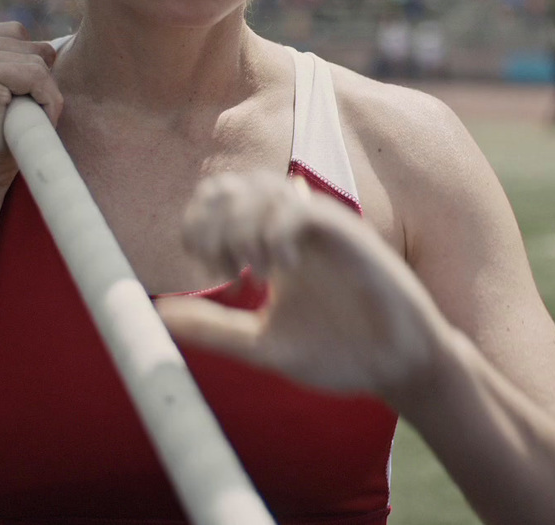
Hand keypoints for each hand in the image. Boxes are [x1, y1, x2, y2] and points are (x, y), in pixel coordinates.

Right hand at [0, 23, 60, 191]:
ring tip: (18, 121)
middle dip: (36, 79)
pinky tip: (25, 124)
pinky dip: (46, 100)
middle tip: (16, 116)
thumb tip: (51, 45)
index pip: (13, 33)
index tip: (9, 103)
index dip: (27, 67)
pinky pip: (35, 74)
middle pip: (24, 40)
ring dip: (42, 92)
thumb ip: (6, 60)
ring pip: (34, 57)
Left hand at [156, 172, 451, 401]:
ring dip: (244, 229)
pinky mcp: (350, 235)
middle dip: (213, 224)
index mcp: (268, 244)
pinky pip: (302, 209)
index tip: (210, 270)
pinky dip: (279, 233)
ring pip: (263, 189)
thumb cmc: (338, 353)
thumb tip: (159, 314)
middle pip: (231, 186)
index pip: (217, 202)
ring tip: (257, 273)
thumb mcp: (262, 344)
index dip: (198, 225)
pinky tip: (283, 268)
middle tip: (226, 269)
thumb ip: (214, 327)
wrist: (396, 368)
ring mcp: (320, 226)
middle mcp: (291, 226)